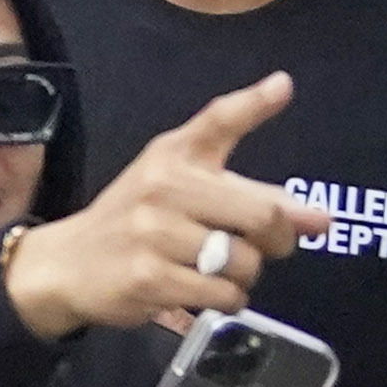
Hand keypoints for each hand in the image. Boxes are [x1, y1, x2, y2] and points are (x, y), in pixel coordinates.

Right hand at [0, 74, 313, 338]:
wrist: (67, 263)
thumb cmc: (136, 219)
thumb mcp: (178, 185)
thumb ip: (249, 192)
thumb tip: (319, 216)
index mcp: (173, 156)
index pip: (218, 120)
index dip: (255, 103)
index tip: (284, 86)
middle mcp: (163, 186)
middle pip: (262, 213)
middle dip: (278, 239)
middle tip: (267, 246)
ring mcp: (154, 233)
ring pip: (244, 263)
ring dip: (243, 276)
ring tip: (214, 270)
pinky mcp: (149, 277)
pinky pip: (222, 296)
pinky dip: (224, 301)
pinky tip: (200, 292)